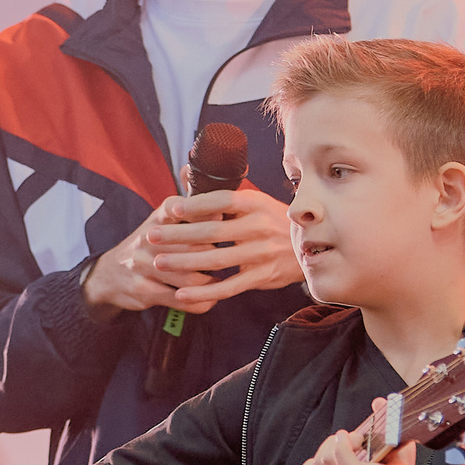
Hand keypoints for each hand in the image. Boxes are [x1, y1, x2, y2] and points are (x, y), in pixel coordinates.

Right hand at [82, 205, 210, 317]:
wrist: (108, 275)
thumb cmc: (147, 247)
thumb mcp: (160, 223)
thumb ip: (187, 212)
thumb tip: (215, 201)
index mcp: (157, 219)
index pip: (180, 209)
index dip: (203, 213)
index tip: (222, 219)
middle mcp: (148, 239)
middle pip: (194, 248)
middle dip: (216, 255)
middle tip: (230, 259)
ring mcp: (144, 266)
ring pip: (191, 277)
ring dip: (211, 283)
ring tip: (220, 281)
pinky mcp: (144, 291)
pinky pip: (182, 300)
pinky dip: (201, 301)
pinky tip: (210, 298)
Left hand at [140, 186, 301, 306]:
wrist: (312, 247)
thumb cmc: (273, 221)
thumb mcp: (254, 201)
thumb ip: (219, 192)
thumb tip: (184, 169)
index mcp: (256, 204)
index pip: (223, 201)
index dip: (197, 204)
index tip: (172, 208)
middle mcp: (260, 227)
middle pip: (213, 231)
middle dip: (178, 234)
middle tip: (152, 236)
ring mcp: (261, 254)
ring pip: (216, 260)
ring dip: (184, 262)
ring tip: (159, 262)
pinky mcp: (262, 277)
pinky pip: (228, 287)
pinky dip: (204, 292)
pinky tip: (182, 294)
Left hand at [295, 398, 424, 464]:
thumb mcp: (404, 462)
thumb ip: (393, 430)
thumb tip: (381, 402)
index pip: (345, 463)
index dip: (343, 443)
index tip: (351, 436)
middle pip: (327, 460)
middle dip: (335, 443)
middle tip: (349, 443)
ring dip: (325, 453)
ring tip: (339, 454)